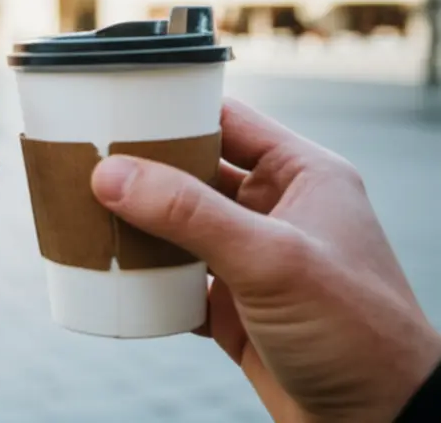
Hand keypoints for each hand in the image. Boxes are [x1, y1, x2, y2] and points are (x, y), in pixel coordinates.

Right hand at [91, 99, 440, 422]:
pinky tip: (112, 274)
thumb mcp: (271, 260)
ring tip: (87, 213)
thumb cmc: (357, 334)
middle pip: (194, 172)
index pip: (228, 120)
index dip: (174, 111)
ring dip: (138, 224)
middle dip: (143, 169)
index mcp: (303, 176)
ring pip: (179, 226)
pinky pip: (175, 279)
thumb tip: (112, 175)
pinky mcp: (235, 307)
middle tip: (86, 161)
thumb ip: (190, 214)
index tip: (117, 109)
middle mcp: (277, 210)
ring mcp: (254, 260)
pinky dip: (144, 278)